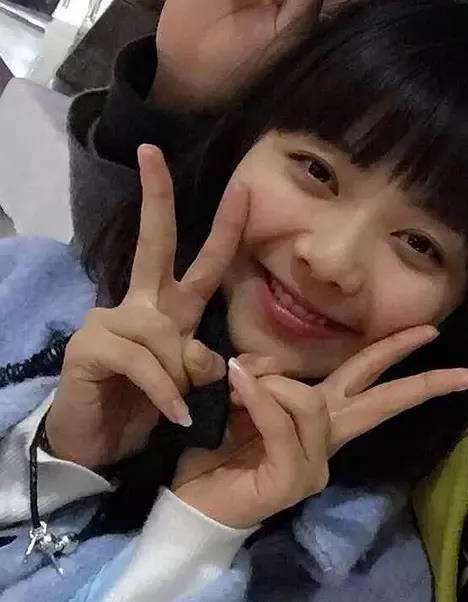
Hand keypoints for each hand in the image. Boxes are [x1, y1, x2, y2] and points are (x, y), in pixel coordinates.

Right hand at [47, 146, 247, 469]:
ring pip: (169, 337)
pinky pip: (149, 366)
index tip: (242, 187)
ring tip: (176, 406)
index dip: (223, 227)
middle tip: (152, 152)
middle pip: (155, 244)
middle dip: (157, 198)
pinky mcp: (91, 348)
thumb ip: (211, 365)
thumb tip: (228, 358)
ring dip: (183, 380)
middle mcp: (140, 305)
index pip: (200, 261)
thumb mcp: (193, 387)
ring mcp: (111, 321)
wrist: (100, 449)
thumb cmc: (147, 410)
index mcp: (170, 309)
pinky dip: (167, 394)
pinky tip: (174, 414)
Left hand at [173, 327, 467, 528]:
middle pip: (381, 401)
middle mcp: (327, 439)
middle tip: (464, 372)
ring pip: (314, 404)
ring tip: (236, 384)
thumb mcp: (235, 396)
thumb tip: (265, 365)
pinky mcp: (292, 480)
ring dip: (273, 386)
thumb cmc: (213, 448)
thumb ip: (260, 374)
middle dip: (422, 381)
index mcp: (321, 416)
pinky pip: (283, 425)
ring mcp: (315, 464)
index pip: (368, 378)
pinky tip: (238, 388)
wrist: (189, 502)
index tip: (433, 333)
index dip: (397, 351)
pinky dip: (260, 402)